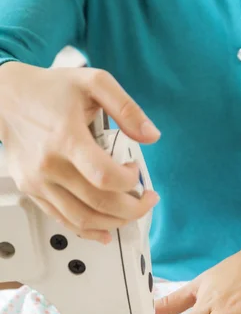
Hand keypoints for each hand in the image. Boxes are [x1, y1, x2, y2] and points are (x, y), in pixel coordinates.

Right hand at [0, 62, 160, 242]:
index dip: (129, 181)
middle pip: (99, 204)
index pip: (104, 176)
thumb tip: (152, 136)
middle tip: (147, 200)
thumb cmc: (50, 90)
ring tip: (130, 212)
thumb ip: (126, 108)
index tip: (135, 171)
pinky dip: (89, 230)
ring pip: (83, 220)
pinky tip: (106, 230)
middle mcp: (50, 165)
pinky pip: (64, 221)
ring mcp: (39, 182)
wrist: (6, 98)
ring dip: (115, 222)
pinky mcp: (32, 191)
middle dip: (133, 209)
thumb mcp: (94, 83)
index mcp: (66, 137)